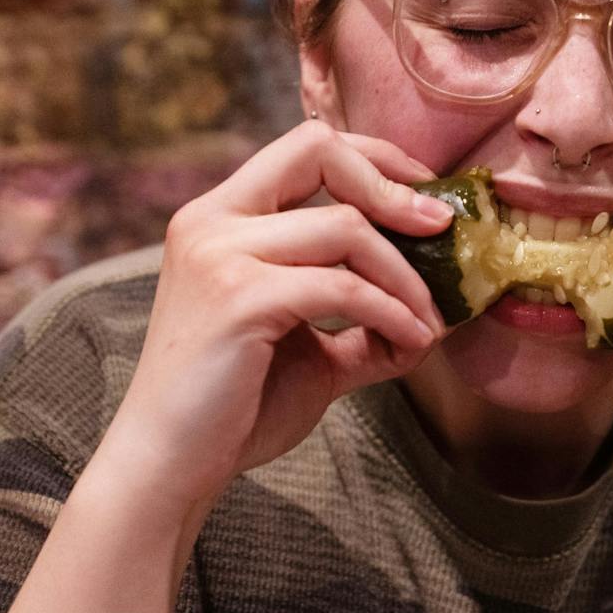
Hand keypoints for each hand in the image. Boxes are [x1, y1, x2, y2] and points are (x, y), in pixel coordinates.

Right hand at [101, 121, 452, 518]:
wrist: (171, 467)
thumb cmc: (235, 406)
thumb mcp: (311, 345)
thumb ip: (364, 317)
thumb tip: (437, 313)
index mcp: (221, 216)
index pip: (306, 145)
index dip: (374, 159)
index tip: (423, 195)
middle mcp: (212, 220)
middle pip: (319, 153)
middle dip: (392, 188)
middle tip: (442, 230)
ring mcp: (219, 255)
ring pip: (345, 227)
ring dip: (404, 276)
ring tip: (429, 320)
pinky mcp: (239, 299)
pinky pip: (344, 287)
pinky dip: (392, 312)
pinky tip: (412, 341)